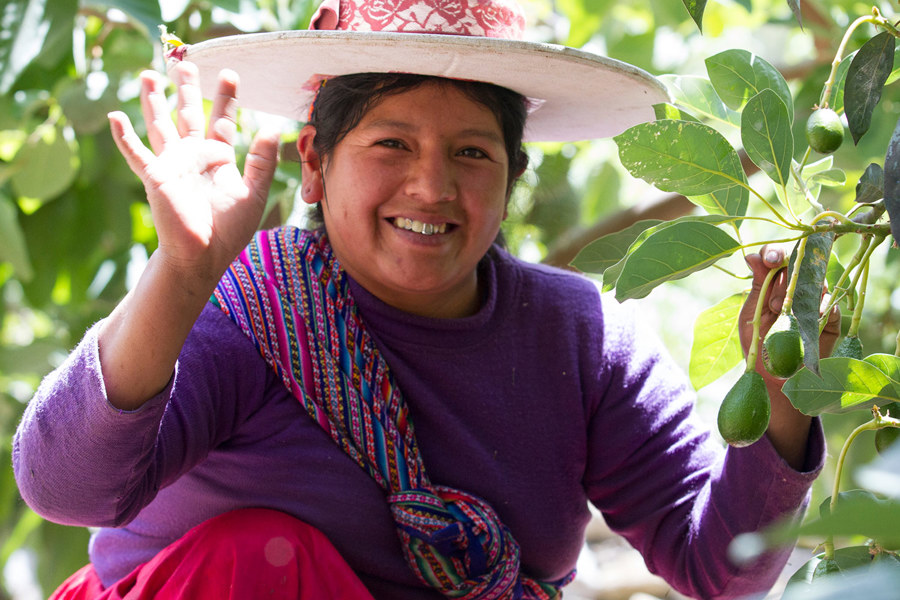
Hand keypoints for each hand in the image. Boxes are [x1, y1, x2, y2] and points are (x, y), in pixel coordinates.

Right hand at [108, 61, 278, 284]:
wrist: (203, 256)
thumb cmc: (228, 231)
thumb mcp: (254, 194)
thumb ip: (262, 163)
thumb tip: (272, 130)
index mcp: (217, 158)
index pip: (222, 120)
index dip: (226, 98)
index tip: (230, 74)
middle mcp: (193, 156)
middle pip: (189, 114)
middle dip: (188, 89)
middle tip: (185, 62)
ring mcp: (172, 165)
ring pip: (160, 124)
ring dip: (153, 101)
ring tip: (149, 75)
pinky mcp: (156, 177)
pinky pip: (136, 154)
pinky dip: (124, 137)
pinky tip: (114, 116)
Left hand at [739, 244, 840, 379]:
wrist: (773, 378)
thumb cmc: (757, 345)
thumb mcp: (752, 313)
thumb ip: (757, 285)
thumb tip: (752, 255)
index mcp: (772, 284)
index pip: (776, 257)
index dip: (774, 252)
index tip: (770, 260)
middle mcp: (795, 288)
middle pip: (798, 264)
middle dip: (785, 280)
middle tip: (772, 304)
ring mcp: (814, 302)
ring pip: (816, 281)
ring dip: (800, 294)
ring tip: (783, 312)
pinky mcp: (830, 319)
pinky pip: (831, 304)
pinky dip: (821, 307)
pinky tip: (812, 315)